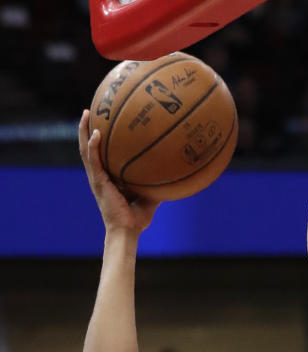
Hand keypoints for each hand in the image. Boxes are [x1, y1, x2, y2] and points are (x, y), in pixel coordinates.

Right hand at [78, 111, 157, 234]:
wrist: (127, 232)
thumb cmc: (136, 219)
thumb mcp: (148, 198)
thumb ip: (155, 185)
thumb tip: (170, 175)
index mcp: (106, 178)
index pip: (99, 154)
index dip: (97, 139)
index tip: (101, 121)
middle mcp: (98, 176)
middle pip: (88, 147)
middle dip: (87, 128)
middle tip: (90, 110)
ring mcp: (96, 179)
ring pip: (85, 150)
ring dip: (84, 131)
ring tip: (87, 113)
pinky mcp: (98, 182)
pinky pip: (93, 160)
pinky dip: (93, 146)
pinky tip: (96, 133)